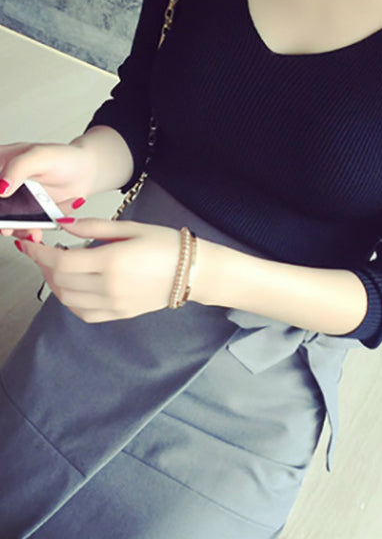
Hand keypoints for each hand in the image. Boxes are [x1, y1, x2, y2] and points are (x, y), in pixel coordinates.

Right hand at [0, 141, 94, 240]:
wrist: (86, 173)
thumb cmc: (64, 158)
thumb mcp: (39, 156)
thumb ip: (18, 168)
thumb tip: (0, 188)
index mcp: (1, 162)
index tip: (2, 203)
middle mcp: (5, 182)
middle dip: (1, 219)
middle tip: (7, 227)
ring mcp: (17, 200)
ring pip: (6, 219)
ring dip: (15, 229)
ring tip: (30, 232)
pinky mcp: (29, 213)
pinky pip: (23, 227)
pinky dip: (29, 232)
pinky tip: (37, 232)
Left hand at [16, 218, 181, 322]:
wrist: (193, 272)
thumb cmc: (166, 245)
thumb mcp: (130, 228)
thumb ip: (94, 228)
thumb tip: (64, 224)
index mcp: (112, 261)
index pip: (61, 261)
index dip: (39, 253)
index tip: (30, 243)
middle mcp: (110, 287)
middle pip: (59, 280)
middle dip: (43, 265)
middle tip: (42, 251)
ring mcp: (114, 304)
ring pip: (66, 299)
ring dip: (54, 283)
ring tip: (57, 267)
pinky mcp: (119, 314)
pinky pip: (83, 313)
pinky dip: (69, 301)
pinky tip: (72, 287)